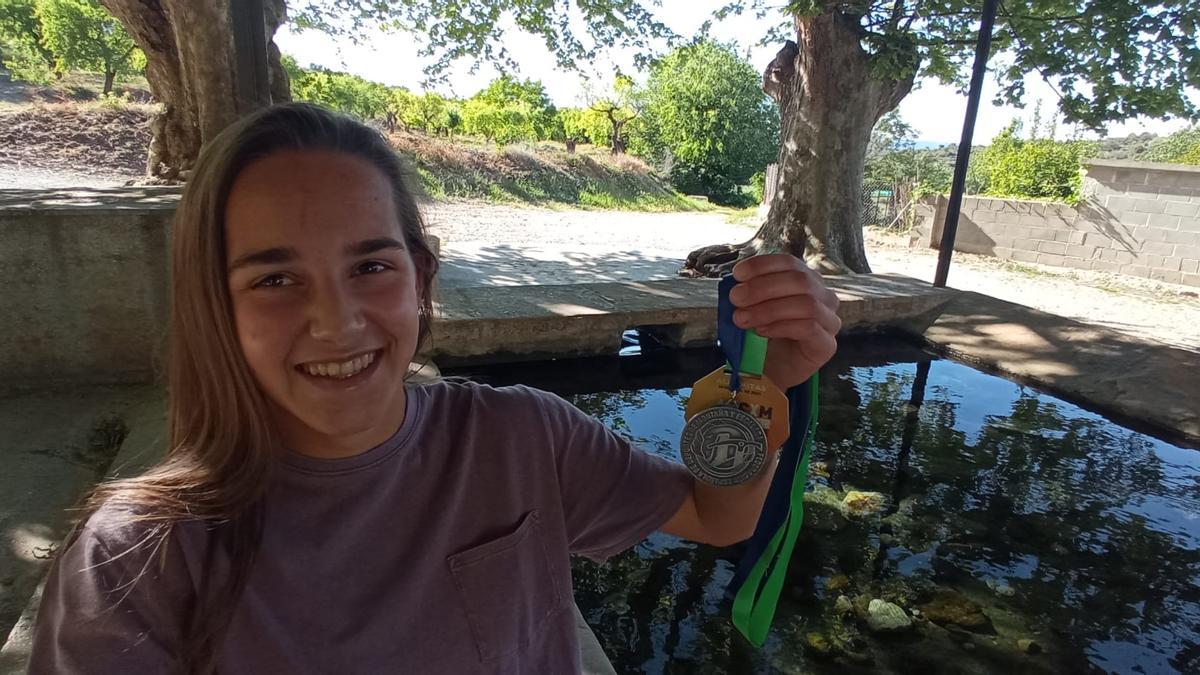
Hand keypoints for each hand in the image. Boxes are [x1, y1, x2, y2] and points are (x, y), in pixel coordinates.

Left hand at [728, 254, 840, 390]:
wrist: (771, 372)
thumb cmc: (764, 336)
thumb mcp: (753, 308)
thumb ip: (749, 294)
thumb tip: (737, 285)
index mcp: (806, 280)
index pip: (789, 262)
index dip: (763, 265)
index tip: (738, 274)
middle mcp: (823, 296)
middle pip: (799, 281)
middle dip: (762, 287)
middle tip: (735, 298)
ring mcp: (829, 320)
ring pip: (807, 303)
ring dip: (769, 309)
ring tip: (742, 319)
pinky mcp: (827, 344)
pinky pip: (809, 328)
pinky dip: (780, 326)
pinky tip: (761, 331)